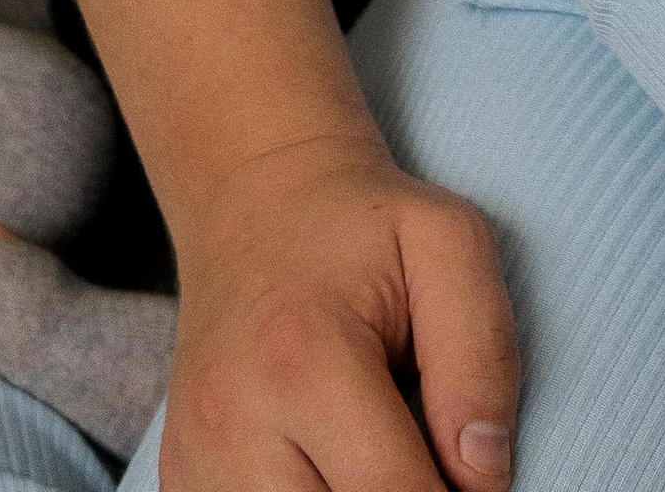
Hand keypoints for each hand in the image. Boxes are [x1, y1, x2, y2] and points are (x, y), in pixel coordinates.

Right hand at [162, 124, 518, 491]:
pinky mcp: (180, 480)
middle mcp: (232, 423)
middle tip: (421, 460)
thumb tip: (483, 475)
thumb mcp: (448, 243)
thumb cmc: (360, 227)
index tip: (472, 475)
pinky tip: (326, 465)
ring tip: (372, 457)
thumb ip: (482, 356)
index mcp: (303, 360)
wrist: (254, 200)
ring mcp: (196, 460)